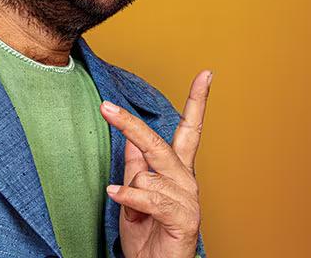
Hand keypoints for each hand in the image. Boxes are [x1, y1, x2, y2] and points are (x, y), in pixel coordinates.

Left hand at [100, 70, 212, 257]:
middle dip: (130, 124)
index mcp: (177, 171)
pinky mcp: (184, 219)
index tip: (205, 74)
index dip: (197, 101)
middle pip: (159, 143)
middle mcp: (186, 180)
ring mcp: (187, 199)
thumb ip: (136, 166)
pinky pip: (150, 197)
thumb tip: (130, 137)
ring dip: (130, 191)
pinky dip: (130, 198)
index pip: (189, 129)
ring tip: (128, 208)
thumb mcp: (134, 196)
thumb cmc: (147, 236)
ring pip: (148, 174)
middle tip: (105, 107)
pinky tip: (119, 197)